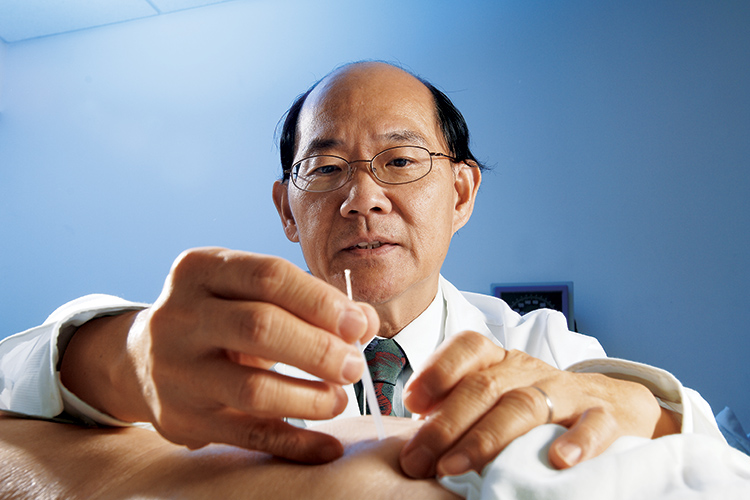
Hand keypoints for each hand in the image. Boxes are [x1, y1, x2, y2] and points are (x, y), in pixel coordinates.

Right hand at [61, 247, 378, 463]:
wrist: (142, 359)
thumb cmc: (218, 318)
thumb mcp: (252, 294)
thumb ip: (310, 302)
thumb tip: (364, 323)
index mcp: (199, 270)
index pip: (268, 276)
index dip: (320, 301)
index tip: (357, 325)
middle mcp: (179, 316)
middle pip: (260, 328)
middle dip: (319, 350)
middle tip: (354, 366)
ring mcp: (175, 371)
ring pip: (253, 389)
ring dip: (310, 398)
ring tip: (339, 398)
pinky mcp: (182, 419)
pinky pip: (248, 435)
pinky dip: (295, 443)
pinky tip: (327, 446)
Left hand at [398, 330, 677, 477]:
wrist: (614, 406)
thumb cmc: (540, 407)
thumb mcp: (500, 397)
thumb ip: (461, 408)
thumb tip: (413, 438)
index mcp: (503, 362)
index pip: (470, 347)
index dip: (438, 369)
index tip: (411, 402)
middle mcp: (531, 371)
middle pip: (485, 386)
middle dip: (446, 424)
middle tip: (417, 460)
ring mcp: (568, 392)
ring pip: (525, 406)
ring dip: (486, 438)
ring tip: (454, 466)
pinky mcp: (605, 418)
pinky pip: (593, 425)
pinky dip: (577, 442)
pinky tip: (558, 462)